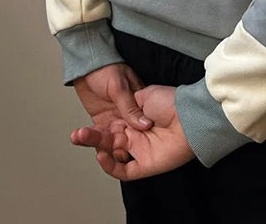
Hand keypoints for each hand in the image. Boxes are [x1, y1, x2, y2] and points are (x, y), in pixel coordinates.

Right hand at [71, 85, 194, 179]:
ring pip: (113, 155)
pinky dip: (111, 166)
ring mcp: (140, 150)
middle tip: (77, 135)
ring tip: (84, 139)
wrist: (189, 114)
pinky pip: (124, 171)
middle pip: (108, 141)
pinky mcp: (145, 164)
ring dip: (97, 150)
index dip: (97, 127)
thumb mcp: (145, 95)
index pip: (111, 126)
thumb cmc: (171, 102)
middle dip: (90, 138)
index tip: (85, 123)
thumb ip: (129, 105)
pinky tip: (101, 155)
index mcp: (135, 119)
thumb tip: (119, 110)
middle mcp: (136, 135)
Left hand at [73, 63, 152, 161]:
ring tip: (88, 140)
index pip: (143, 130)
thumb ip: (129, 107)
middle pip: (128, 140)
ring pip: (111, 140)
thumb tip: (144, 125)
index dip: (138, 144)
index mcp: (139, 107)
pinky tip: (79, 137)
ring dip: (100, 145)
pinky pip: (97, 135)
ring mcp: (115, 120)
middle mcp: (128, 116)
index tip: (127, 152)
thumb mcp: (119, 87)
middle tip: (106, 153)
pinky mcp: (101, 121)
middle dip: (118, 150)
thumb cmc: (108, 68)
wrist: (88, 64)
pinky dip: (88, 139)